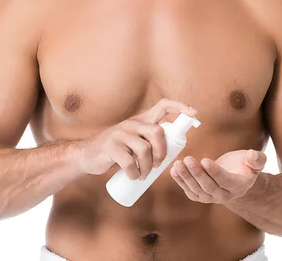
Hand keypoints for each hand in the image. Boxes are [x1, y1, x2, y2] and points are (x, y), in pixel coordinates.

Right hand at [76, 98, 196, 179]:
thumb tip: (174, 149)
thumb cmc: (116, 151)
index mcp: (141, 120)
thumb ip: (149, 140)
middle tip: (159, 165)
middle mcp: (131, 123)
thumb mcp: (134, 139)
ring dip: (149, 167)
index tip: (194, 114)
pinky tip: (134, 177)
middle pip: (157, 132)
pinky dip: (135, 173)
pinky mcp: (110, 147)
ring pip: (144, 149)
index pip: (163, 105)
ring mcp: (120, 134)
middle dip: (162, 152)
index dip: (180, 107)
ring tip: (144, 175)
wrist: (87, 155)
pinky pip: (129, 162)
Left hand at [170, 149, 266, 203]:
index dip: (214, 171)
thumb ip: (257, 159)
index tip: (204, 160)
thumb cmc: (244, 166)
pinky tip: (174, 170)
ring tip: (177, 164)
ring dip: (186, 177)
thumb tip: (253, 155)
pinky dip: (180, 181)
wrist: (235, 177)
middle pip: (208, 186)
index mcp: (238, 186)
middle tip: (187, 160)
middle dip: (196, 173)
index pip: (224, 180)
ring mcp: (211, 198)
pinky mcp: (201, 196)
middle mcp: (224, 196)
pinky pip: (189, 191)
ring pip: (197, 189)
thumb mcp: (255, 161)